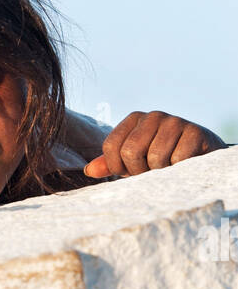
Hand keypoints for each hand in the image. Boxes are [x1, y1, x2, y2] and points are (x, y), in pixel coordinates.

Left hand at [84, 112, 225, 179]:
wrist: (199, 157)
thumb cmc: (160, 160)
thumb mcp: (132, 162)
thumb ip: (110, 164)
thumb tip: (88, 171)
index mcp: (133, 119)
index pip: (111, 146)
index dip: (118, 167)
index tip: (130, 171)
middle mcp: (153, 116)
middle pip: (130, 152)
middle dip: (139, 170)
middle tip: (150, 172)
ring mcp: (175, 121)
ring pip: (155, 157)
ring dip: (160, 172)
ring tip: (168, 167)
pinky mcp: (195, 131)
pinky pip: (178, 159)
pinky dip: (179, 169)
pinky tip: (183, 164)